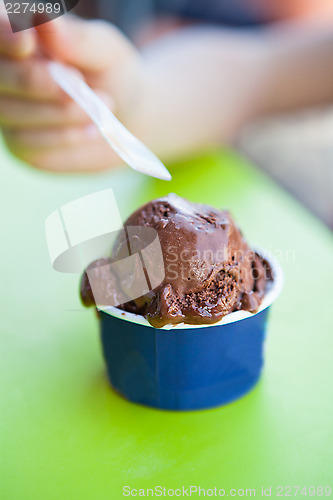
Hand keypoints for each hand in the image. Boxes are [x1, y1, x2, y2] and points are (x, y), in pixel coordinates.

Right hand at [0, 9, 143, 171]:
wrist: (129, 120)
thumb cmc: (112, 76)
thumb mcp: (105, 52)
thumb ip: (76, 39)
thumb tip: (45, 21)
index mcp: (21, 38)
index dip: (5, 36)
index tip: (28, 43)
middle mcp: (6, 73)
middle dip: (34, 80)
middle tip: (79, 81)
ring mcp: (9, 109)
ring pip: (10, 111)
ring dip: (59, 112)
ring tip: (99, 108)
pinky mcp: (20, 144)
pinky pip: (26, 141)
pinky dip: (63, 136)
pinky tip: (91, 131)